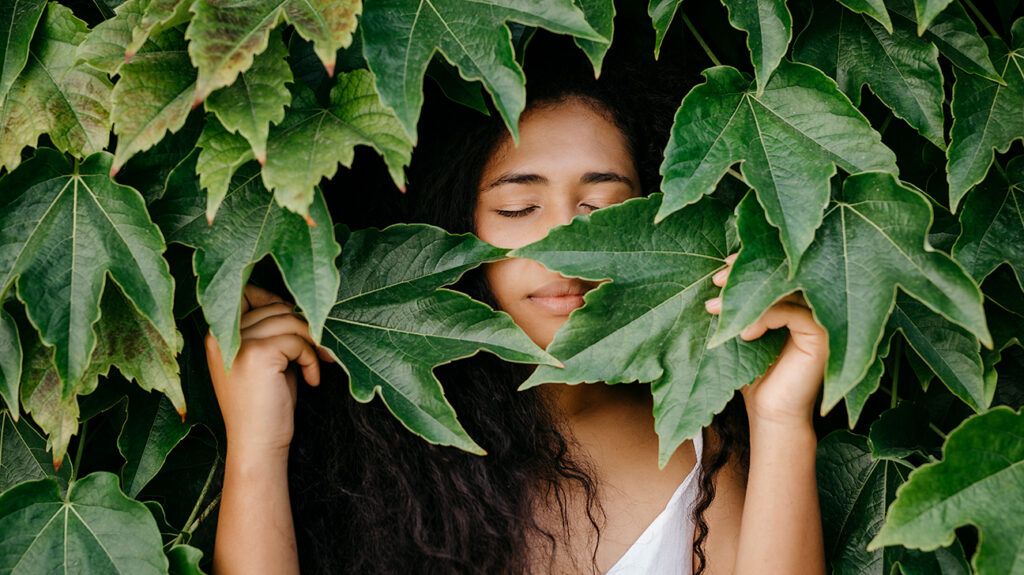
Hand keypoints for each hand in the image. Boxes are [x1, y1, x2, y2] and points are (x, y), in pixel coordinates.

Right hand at [205, 284, 333, 457]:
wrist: (257, 444)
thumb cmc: (265, 405)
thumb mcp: (265, 361)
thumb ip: (271, 331)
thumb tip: (298, 304)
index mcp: (218, 335)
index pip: (248, 293)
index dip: (277, 302)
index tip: (299, 325)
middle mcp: (222, 334)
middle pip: (275, 306)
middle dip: (304, 326)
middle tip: (319, 351)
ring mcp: (238, 343)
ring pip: (290, 320)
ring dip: (311, 343)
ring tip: (315, 366)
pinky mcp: (258, 355)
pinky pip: (297, 340)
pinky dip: (311, 358)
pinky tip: (311, 381)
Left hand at [704, 254, 828, 428]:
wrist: (770, 413)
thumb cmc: (754, 373)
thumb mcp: (739, 329)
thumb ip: (736, 303)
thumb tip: (715, 274)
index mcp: (797, 297)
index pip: (775, 268)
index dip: (747, 263)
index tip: (718, 272)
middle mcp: (815, 303)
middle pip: (781, 271)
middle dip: (745, 272)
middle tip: (715, 280)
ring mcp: (822, 318)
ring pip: (784, 289)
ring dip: (745, 295)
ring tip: (715, 308)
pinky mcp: (823, 335)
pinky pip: (791, 312)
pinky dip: (764, 317)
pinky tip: (744, 334)